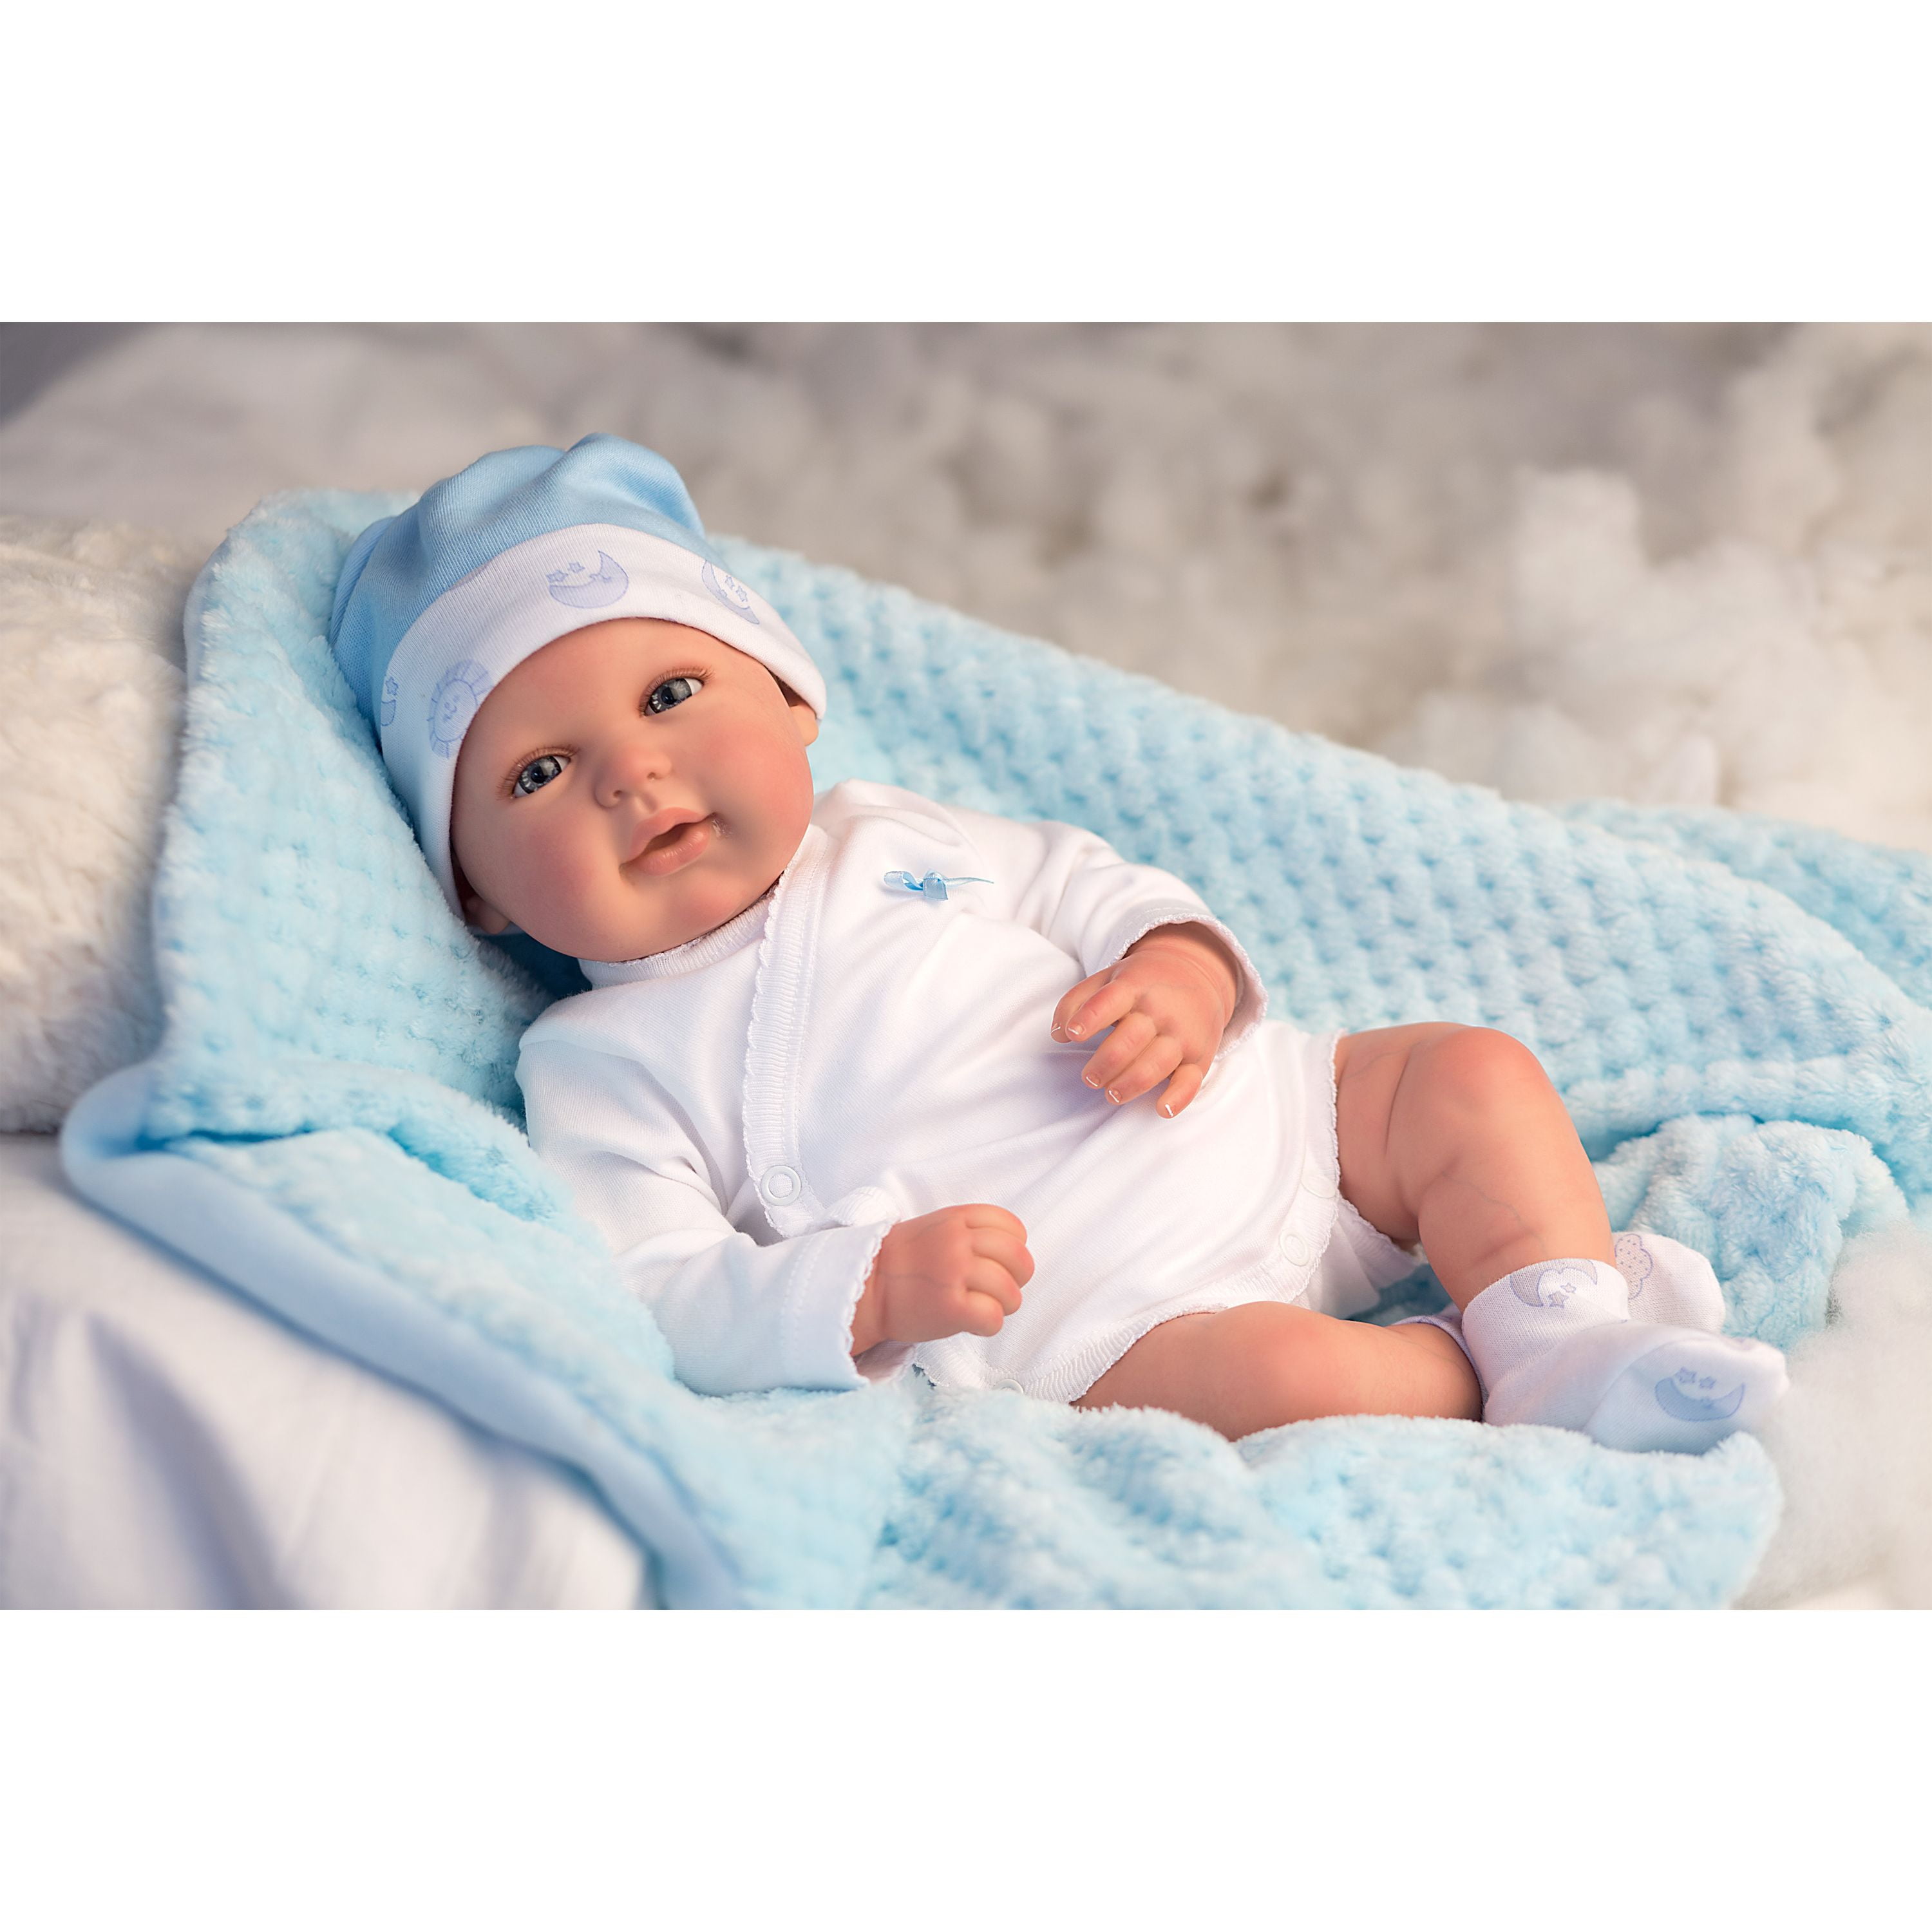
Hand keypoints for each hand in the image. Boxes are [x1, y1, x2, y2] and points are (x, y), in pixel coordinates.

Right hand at [849, 1203, 1032, 1355]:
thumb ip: (970, 1232)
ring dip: (1003, 1306)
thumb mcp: (935, 1228)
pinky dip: (988, 1326)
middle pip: (1019, 1258)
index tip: (1001, 1262)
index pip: (1012, 1227)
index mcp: (956, 1219)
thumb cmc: (902, 1263)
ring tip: (983, 1308)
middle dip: (1018, 1278)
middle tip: (1000, 1290)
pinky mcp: (950, 1308)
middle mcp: (958, 1242)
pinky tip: (972, 1324)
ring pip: (1010, 1292)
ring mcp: (954, 1273)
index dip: (1015, 1247)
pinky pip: (993, 1318)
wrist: (864, 1289)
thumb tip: (1011, 1252)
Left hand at [1049, 922, 1238, 1118]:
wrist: (1198, 972)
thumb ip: (1076, 1001)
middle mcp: (1159, 1010)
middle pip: (1130, 1040)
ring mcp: (1181, 1034)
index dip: (1090, 1018)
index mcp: (1133, 986)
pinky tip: (1162, 1108)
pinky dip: (1179, 1097)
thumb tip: (1059, 1035)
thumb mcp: (1108, 978)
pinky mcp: (1198, 1056)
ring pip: (1156, 1063)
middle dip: (1105, 1064)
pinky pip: (1191, 1080)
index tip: (1073, 1034)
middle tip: (1090, 1078)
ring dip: (1130, 1083)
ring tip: (1112, 1092)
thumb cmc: (1142, 983)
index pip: (1109, 1001)